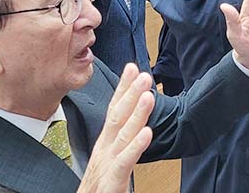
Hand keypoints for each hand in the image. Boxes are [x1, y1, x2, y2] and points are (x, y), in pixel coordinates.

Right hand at [77, 65, 154, 192]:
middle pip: (117, 117)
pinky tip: (146, 133)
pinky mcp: (111, 183)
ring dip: (136, 114)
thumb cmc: (101, 188)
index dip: (123, 89)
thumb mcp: (113, 160)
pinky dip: (135, 147)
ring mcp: (107, 165)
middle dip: (130, 94)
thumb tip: (136, 125)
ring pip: (122, 136)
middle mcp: (105, 151)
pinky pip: (124, 163)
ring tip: (147, 94)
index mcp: (106, 144)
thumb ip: (123, 143)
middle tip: (143, 73)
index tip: (132, 67)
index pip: (114, 111)